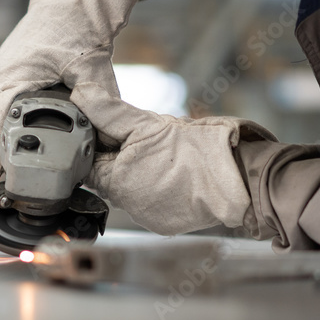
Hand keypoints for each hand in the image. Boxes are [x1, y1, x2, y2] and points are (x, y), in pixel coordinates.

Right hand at [0, 0, 136, 183]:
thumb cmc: (78, 19)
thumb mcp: (91, 63)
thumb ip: (95, 98)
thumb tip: (105, 129)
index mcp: (15, 73)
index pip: (0, 121)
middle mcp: (8, 73)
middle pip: (1, 120)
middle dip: (1, 150)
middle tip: (0, 181)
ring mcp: (14, 70)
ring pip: (11, 111)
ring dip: (13, 135)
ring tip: (12, 168)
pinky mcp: (26, 70)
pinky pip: (20, 100)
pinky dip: (24, 119)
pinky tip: (32, 138)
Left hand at [74, 84, 276, 235]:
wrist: (238, 178)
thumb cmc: (196, 151)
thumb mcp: (146, 123)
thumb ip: (109, 111)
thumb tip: (81, 94)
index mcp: (115, 183)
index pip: (90, 163)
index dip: (100, 144)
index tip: (116, 132)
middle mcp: (126, 207)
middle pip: (109, 177)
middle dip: (121, 158)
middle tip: (146, 142)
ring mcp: (145, 218)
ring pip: (131, 190)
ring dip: (140, 173)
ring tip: (164, 159)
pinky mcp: (164, 225)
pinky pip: (150, 203)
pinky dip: (157, 189)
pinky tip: (173, 175)